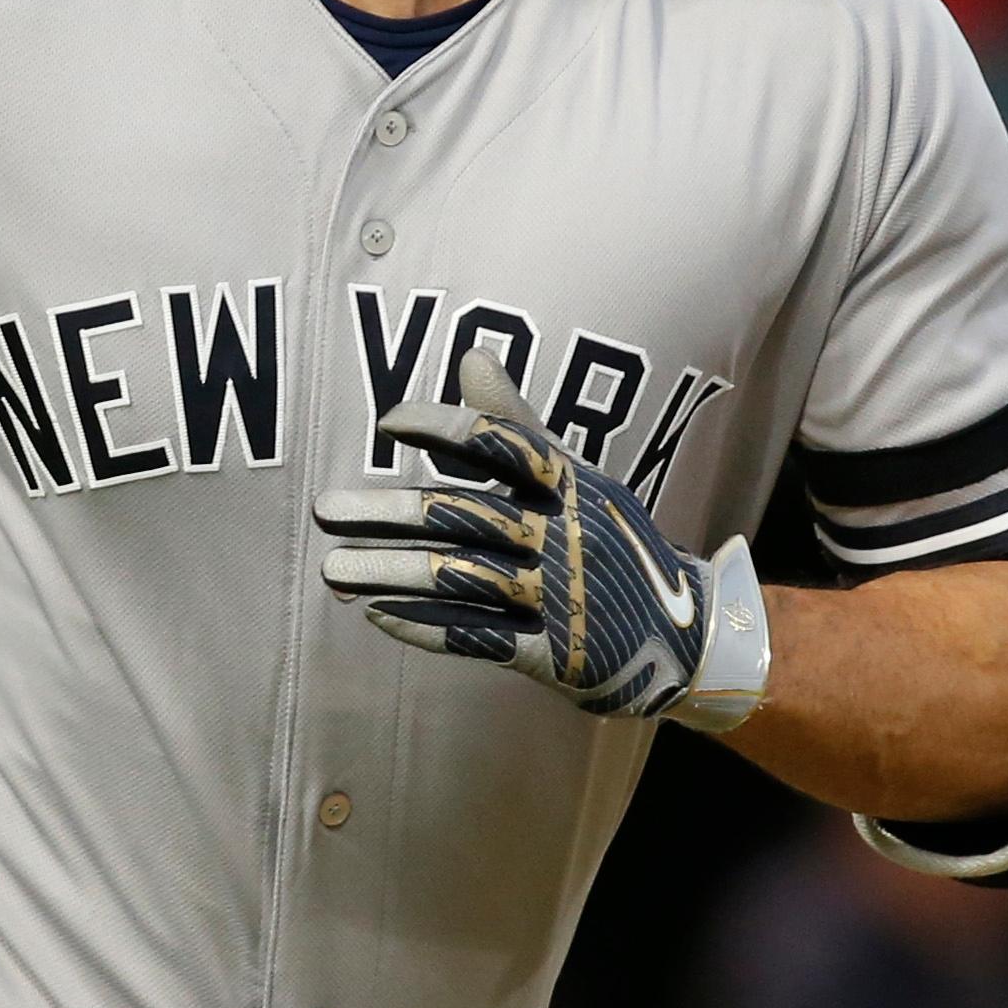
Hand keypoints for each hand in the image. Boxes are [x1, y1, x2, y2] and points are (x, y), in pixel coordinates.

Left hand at [316, 349, 771, 729]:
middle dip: (388, 511)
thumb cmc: (614, 545)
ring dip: (389, 573)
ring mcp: (560, 596)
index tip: (387, 423)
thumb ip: (520, 426)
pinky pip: (477, 638)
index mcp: (575, 486)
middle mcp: (567, 536)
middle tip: (323, 507)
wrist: (684, 639)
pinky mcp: (553, 652)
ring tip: (332, 569)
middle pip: (464, 515)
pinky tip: (376, 614)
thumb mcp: (581, 480)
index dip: (445, 429)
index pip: (505, 444)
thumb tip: (470, 354)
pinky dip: (425, 626)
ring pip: (460, 578)